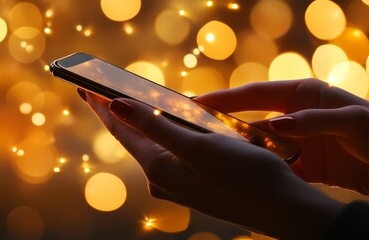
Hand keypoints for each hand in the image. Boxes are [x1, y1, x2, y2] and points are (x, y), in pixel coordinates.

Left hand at [80, 89, 343, 238]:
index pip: (122, 130)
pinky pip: (172, 153)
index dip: (103, 106)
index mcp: (159, 167)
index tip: (86, 86)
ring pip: (154, 146)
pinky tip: (169, 126)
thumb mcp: (198, 146)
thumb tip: (118, 107)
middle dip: (118, 114)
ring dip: (142, 123)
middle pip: (134, 138)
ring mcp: (179, 184)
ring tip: (129, 105)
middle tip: (100, 93)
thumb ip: (156, 126)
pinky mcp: (196, 184)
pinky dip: (165, 135)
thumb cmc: (245, 176)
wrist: (283, 210)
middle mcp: (163, 179)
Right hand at [196, 79, 368, 213]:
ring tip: (212, 162)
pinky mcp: (308, 167)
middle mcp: (298, 117)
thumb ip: (312, 122)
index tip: (197, 103)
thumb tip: (273, 126)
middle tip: (193, 135)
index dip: (225, 99)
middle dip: (224, 128)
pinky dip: (262, 174)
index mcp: (305, 96)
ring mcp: (301, 143)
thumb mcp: (352, 122)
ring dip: (241, 154)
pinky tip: (244, 181)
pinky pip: (277, 169)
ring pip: (261, 147)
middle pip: (252, 121)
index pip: (256, 94)